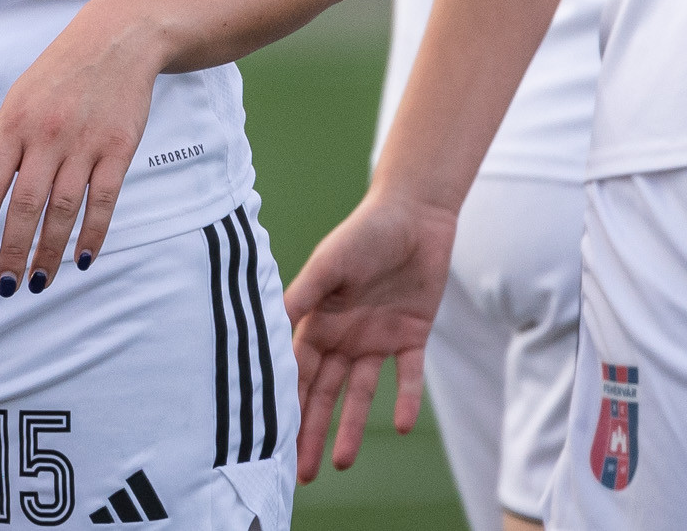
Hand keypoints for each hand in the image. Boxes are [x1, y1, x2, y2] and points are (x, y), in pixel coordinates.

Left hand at [0, 0, 163, 295]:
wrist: (116, 40)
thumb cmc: (57, 75)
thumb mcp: (13, 103)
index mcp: (13, 123)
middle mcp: (45, 134)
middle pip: (24, 204)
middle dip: (12, 251)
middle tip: (5, 286)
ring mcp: (84, 142)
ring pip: (63, 208)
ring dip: (50, 250)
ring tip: (40, 281)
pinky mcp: (119, 147)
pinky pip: (104, 199)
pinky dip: (93, 233)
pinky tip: (83, 258)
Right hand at [281, 188, 454, 480]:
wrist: (414, 214)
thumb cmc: (364, 232)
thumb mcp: (329, 264)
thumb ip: (303, 295)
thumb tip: (272, 324)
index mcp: (318, 320)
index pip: (297, 371)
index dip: (286, 402)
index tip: (273, 436)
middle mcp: (344, 336)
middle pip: (324, 392)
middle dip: (311, 429)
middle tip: (302, 471)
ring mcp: (377, 339)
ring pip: (360, 393)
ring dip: (351, 427)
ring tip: (342, 463)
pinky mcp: (411, 337)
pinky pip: (408, 376)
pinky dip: (406, 399)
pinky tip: (403, 426)